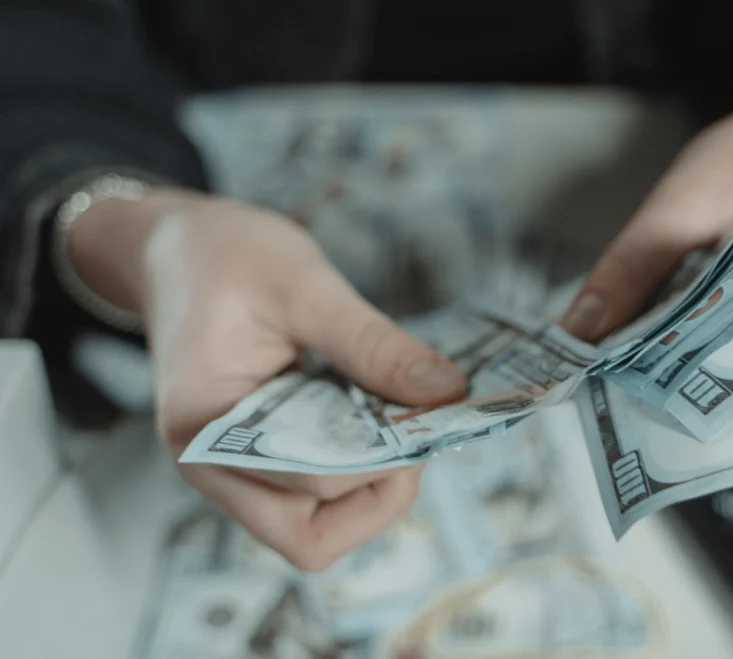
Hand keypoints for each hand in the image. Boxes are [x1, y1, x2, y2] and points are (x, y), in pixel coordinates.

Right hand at [68, 189, 466, 570]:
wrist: (176, 250)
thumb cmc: (226, 257)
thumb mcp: (304, 284)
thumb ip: (372, 343)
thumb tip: (446, 392)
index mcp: (203, 425)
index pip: (310, 481)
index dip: (385, 458)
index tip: (433, 414)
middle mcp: (209, 465)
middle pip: (309, 538)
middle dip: (380, 493)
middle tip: (421, 430)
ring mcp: (231, 470)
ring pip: (314, 530)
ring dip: (371, 491)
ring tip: (401, 425)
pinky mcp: (257, 459)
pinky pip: (312, 498)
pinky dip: (357, 474)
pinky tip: (379, 422)